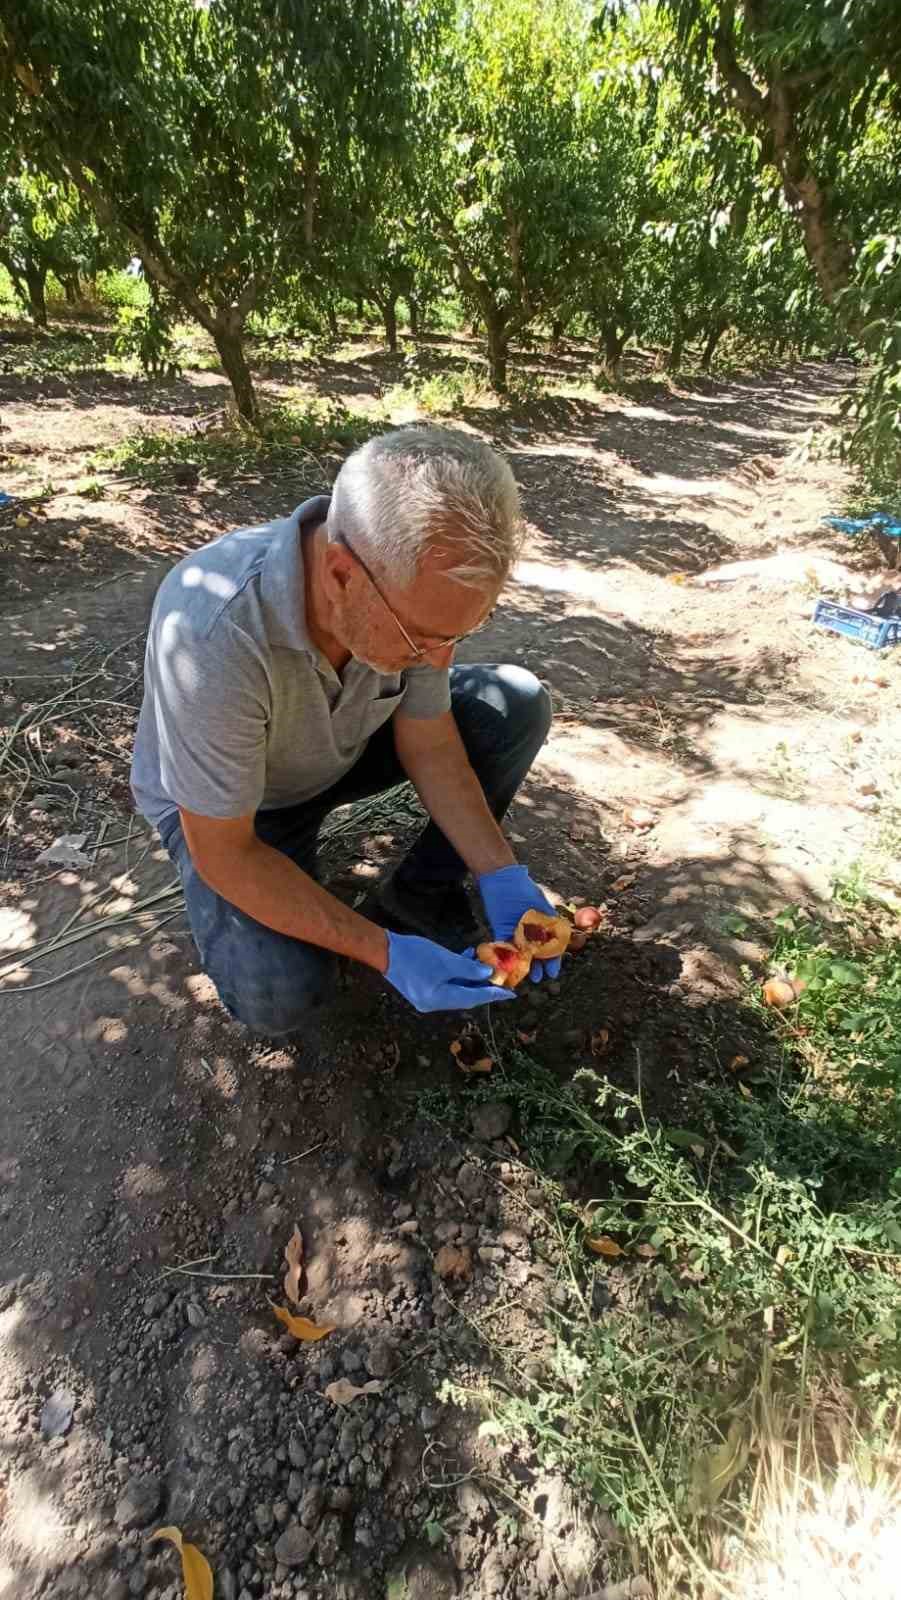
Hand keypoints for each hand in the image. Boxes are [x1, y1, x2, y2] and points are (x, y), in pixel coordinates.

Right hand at [385, 931, 516, 1013]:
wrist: (384, 951)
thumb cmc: (415, 954)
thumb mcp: (445, 959)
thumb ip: (468, 969)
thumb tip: (489, 974)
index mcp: (439, 1000)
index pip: (473, 998)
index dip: (493, 994)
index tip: (511, 993)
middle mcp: (434, 1004)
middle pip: (466, 996)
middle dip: (483, 986)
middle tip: (502, 978)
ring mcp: (427, 998)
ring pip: (457, 990)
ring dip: (471, 978)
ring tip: (484, 964)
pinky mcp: (423, 989)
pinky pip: (447, 985)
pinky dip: (458, 975)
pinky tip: (466, 960)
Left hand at [477, 863, 560, 983]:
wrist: (500, 876)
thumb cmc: (522, 887)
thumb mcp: (539, 904)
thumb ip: (547, 921)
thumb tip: (559, 940)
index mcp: (544, 923)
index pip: (551, 945)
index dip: (553, 960)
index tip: (552, 972)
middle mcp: (530, 929)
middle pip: (537, 951)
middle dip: (539, 965)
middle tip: (538, 977)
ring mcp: (515, 931)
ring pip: (521, 952)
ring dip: (524, 965)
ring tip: (525, 976)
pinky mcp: (500, 929)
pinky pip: (504, 946)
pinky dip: (505, 956)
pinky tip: (508, 967)